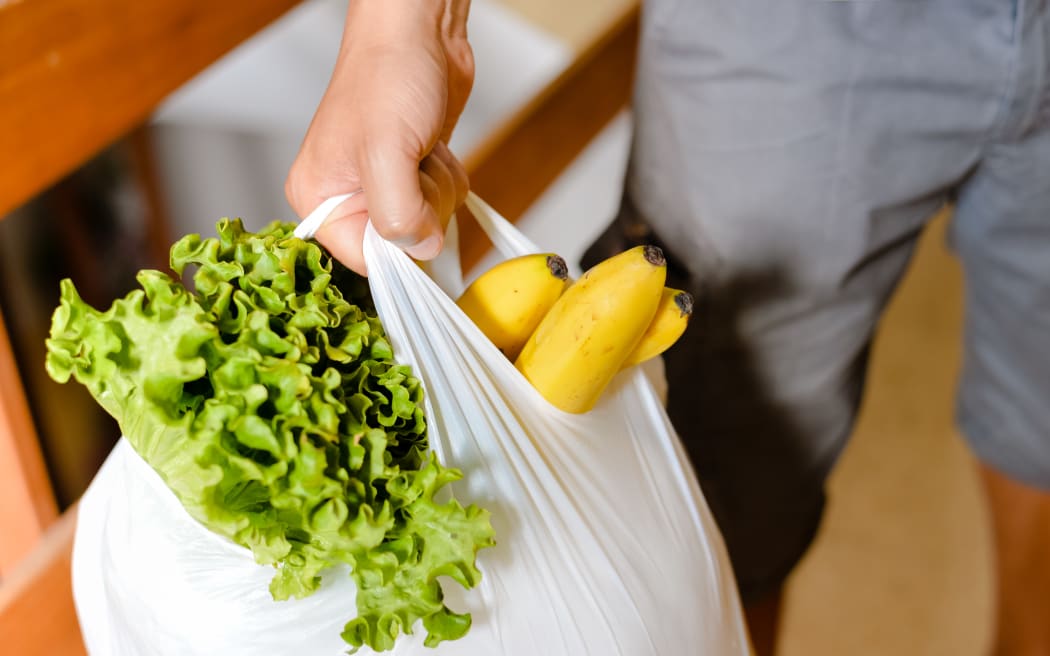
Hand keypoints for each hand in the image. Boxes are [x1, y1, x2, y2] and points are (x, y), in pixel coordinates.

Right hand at [286, 0, 472, 274]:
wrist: (419, 32)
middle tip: (413, 163)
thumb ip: (397, 216)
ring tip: (421, 147)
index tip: (416, 215)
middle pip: (402, 246)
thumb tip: (420, 250)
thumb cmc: (387, 74)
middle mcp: (347, 198)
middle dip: (424, 207)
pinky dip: (449, 177)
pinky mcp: (413, 174)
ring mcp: (383, 186)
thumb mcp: (386, 153)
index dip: (400, 250)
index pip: (364, 262)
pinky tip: (433, 146)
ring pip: (429, 224)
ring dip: (440, 188)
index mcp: (320, 200)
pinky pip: (443, 202)